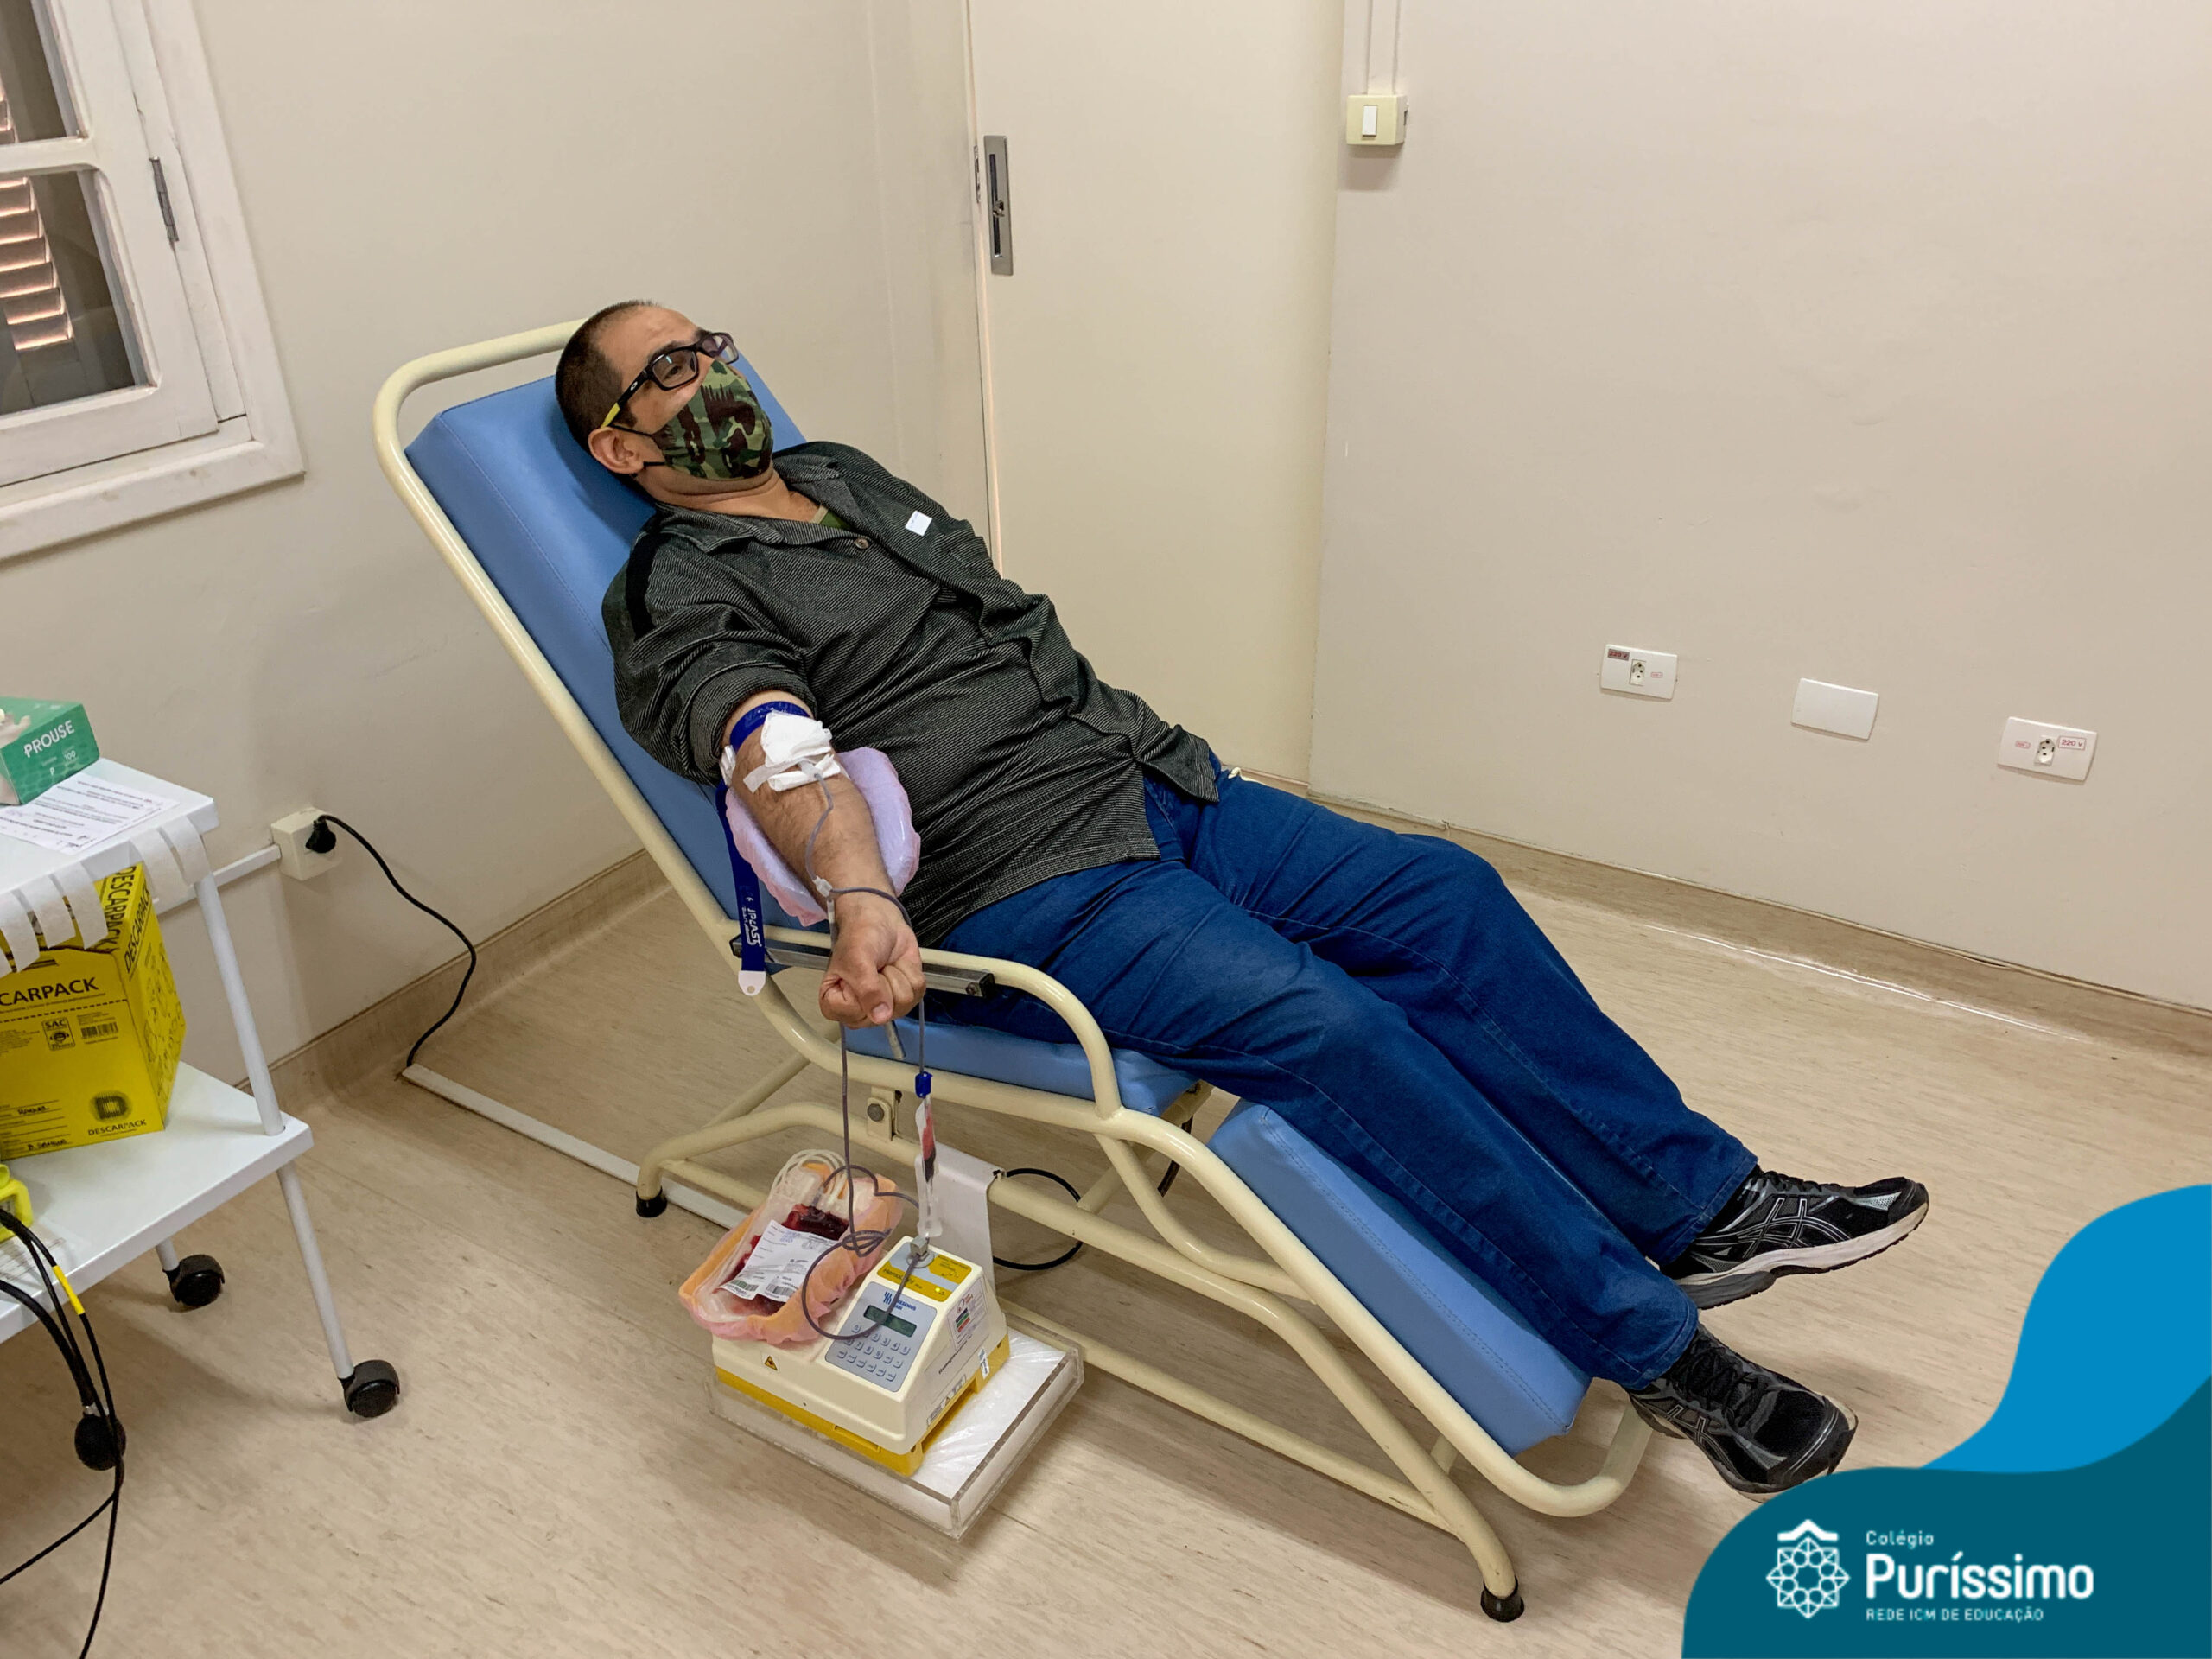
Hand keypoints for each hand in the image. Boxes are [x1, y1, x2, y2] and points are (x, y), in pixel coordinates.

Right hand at [819, 893, 923, 1026]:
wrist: (880, 919)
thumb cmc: (859, 936)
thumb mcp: (857, 960)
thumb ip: (867, 990)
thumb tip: (881, 1017)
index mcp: (835, 1006)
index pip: (853, 1014)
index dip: (862, 992)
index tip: (857, 971)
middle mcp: (860, 1013)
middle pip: (883, 1014)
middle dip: (883, 983)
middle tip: (873, 966)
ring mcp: (885, 1007)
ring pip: (904, 1001)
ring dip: (897, 974)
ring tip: (883, 964)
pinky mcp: (906, 996)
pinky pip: (918, 990)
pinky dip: (909, 971)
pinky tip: (896, 964)